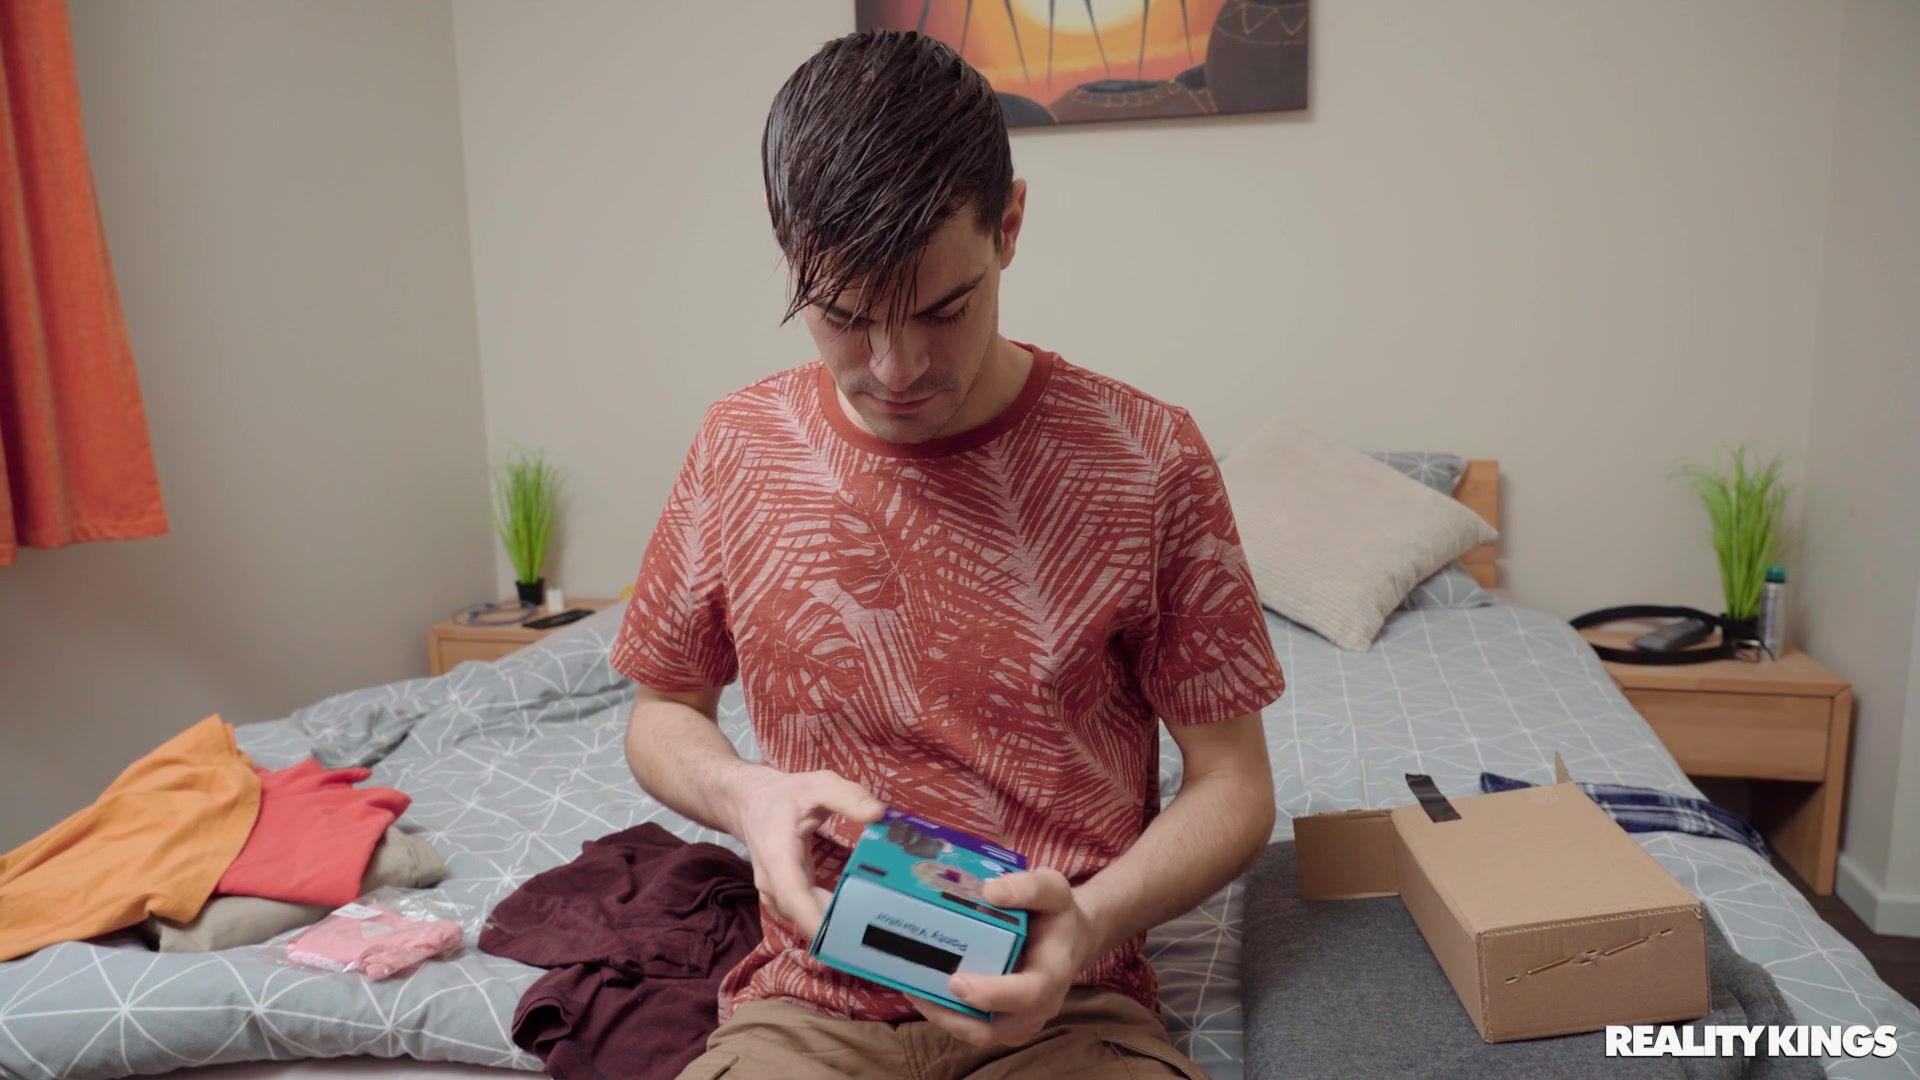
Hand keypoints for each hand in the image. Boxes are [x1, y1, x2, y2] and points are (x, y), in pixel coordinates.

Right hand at [722, 766, 883, 940]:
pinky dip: (828, 921)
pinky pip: (806, 916)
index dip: (815, 919)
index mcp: (779, 856)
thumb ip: (848, 797)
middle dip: (837, 927)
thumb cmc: (784, 796)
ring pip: (804, 920)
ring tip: (873, 925)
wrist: (750, 804)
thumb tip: (880, 814)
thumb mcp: (818, 785)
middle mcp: (773, 883)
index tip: (842, 934)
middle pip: (802, 916)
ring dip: (834, 927)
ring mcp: (777, 895)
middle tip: (877, 928)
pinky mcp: (785, 899)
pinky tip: (856, 917)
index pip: (793, 895)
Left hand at [910, 867, 1097, 1046]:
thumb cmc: (1057, 914)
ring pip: (982, 1034)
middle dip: (954, 1016)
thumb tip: (989, 893)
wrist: (1070, 938)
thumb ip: (1027, 887)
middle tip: (918, 990)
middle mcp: (1040, 1005)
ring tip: (912, 990)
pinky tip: (925, 992)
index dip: (992, 994)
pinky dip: (949, 1016)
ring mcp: (1024, 1019)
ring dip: (945, 1018)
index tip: (956, 980)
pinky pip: (976, 1029)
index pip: (1027, 994)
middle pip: (997, 1029)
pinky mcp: (1007, 1022)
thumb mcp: (1052, 889)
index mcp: (1053, 973)